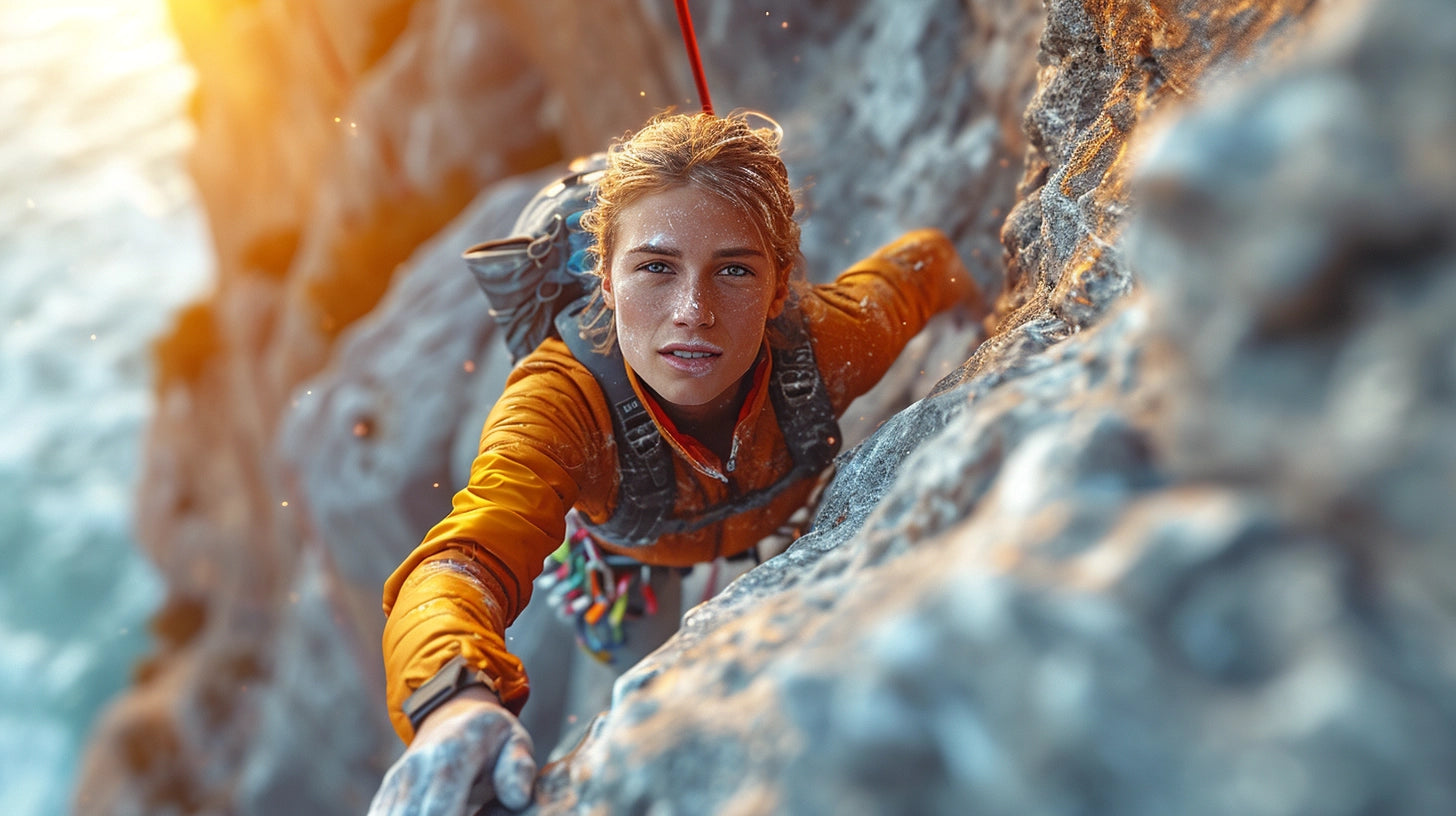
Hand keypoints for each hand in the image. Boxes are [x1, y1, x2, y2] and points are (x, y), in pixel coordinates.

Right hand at [367, 688, 535, 814]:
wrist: (453, 713)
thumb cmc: (492, 735)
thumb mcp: (515, 741)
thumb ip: (517, 769)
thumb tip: (517, 800)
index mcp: (452, 754)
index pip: (440, 808)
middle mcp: (416, 767)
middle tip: (466, 814)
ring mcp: (397, 780)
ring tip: (458, 812)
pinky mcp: (386, 793)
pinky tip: (427, 814)